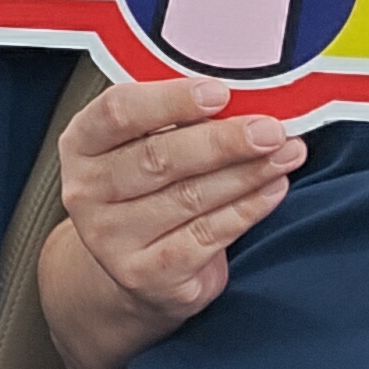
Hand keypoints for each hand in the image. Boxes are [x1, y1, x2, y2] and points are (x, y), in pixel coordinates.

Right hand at [54, 76, 301, 340]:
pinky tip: (273, 190)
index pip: (118, 112)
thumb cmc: (149, 189)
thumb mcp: (144, 144)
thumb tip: (247, 97)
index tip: (220, 93)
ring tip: (287, 154)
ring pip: (189, 198)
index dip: (171, 101)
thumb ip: (178, 119)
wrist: (135, 270)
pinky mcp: (144, 275)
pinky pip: (205, 236)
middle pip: (159, 158)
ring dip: (246, 174)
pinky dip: (246, 210)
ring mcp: (110, 238)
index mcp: (81, 143)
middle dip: (224, 141)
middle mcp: (86, 191)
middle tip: (270, 130)